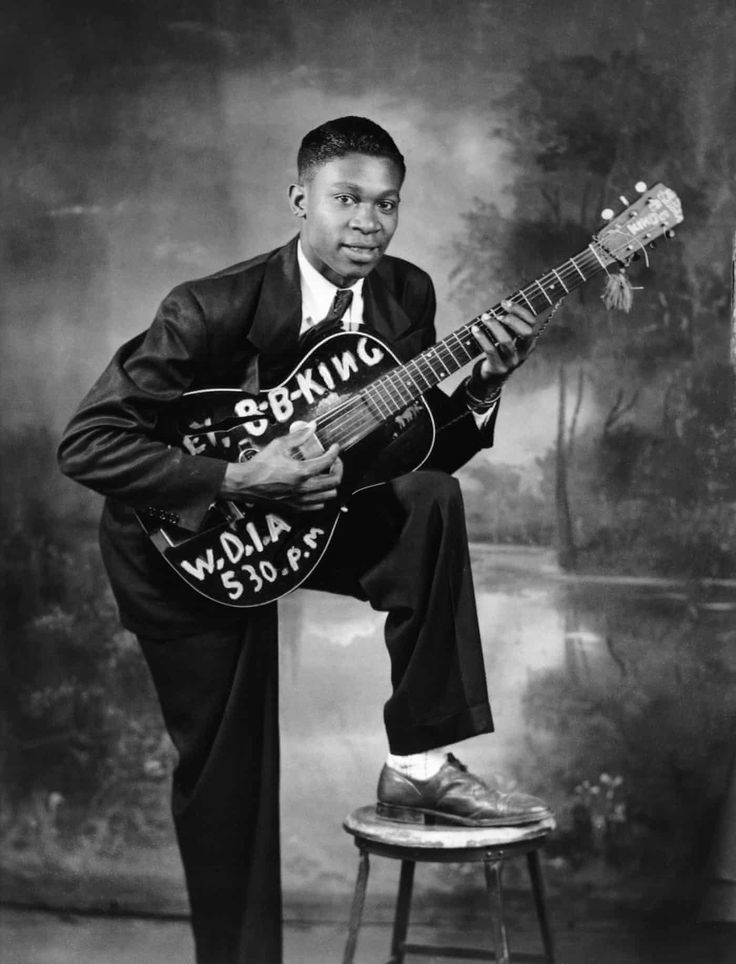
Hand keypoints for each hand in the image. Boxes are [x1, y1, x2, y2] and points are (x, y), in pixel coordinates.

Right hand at [220, 426, 342, 511]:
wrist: (245, 484)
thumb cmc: (259, 466)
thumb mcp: (278, 445)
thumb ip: (298, 436)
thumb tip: (311, 427)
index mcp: (302, 472)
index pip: (328, 462)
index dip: (335, 452)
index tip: (335, 448)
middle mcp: (304, 488)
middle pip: (334, 481)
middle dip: (338, 469)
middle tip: (334, 462)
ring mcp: (300, 499)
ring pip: (329, 495)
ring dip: (331, 484)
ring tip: (327, 475)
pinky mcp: (295, 507)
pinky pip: (317, 505)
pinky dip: (321, 497)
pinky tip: (316, 488)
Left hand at [470, 300, 543, 394]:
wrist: (490, 378)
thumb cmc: (498, 352)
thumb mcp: (508, 339)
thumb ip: (508, 325)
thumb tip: (502, 304)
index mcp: (529, 343)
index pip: (533, 323)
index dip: (520, 311)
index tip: (505, 303)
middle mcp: (524, 353)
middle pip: (527, 332)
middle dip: (512, 319)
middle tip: (498, 314)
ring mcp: (512, 362)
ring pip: (506, 341)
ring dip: (494, 326)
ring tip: (485, 318)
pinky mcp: (498, 368)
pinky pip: (490, 350)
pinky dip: (482, 337)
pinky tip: (475, 329)